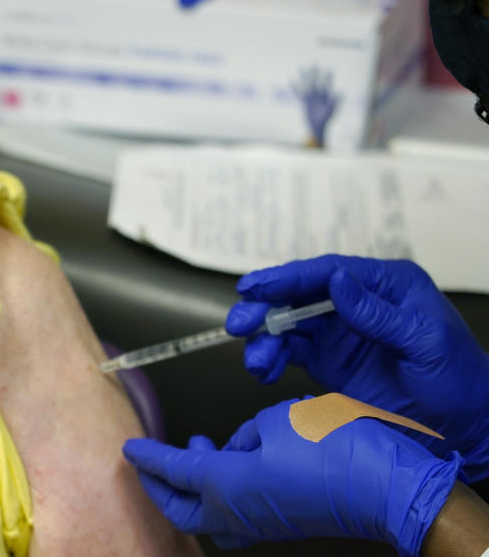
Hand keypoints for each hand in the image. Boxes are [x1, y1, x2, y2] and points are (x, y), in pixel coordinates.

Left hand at [123, 399, 462, 555]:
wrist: (389, 485)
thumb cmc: (334, 447)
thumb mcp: (278, 420)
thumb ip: (247, 433)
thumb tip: (242, 445)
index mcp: (226, 485)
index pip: (173, 470)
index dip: (149, 456)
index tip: (129, 447)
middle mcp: (239, 512)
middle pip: (182, 509)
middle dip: (160, 486)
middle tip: (148, 462)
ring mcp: (263, 523)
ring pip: (211, 513)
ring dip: (195, 486)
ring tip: (199, 446)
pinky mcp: (285, 522)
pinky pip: (240, 511)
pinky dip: (226, 488)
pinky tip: (239, 458)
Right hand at [227, 255, 488, 480]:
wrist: (464, 429)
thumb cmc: (458, 381)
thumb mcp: (425, 343)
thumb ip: (379, 314)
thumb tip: (337, 280)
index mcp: (385, 286)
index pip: (328, 272)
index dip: (287, 277)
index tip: (255, 286)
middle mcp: (356, 303)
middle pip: (298, 295)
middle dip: (264, 307)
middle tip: (240, 322)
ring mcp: (339, 333)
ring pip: (288, 324)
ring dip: (264, 339)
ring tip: (256, 361)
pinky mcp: (327, 361)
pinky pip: (289, 352)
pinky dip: (272, 360)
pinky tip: (265, 371)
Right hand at [292, 66, 339, 145]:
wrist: (317, 127)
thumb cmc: (326, 119)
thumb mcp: (331, 110)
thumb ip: (335, 102)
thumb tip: (340, 92)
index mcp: (326, 96)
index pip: (326, 84)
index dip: (328, 77)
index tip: (329, 69)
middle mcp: (318, 95)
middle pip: (315, 81)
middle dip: (314, 73)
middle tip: (313, 64)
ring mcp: (311, 98)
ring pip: (306, 85)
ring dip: (304, 77)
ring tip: (300, 68)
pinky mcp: (304, 102)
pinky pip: (299, 93)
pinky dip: (295, 87)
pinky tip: (291, 80)